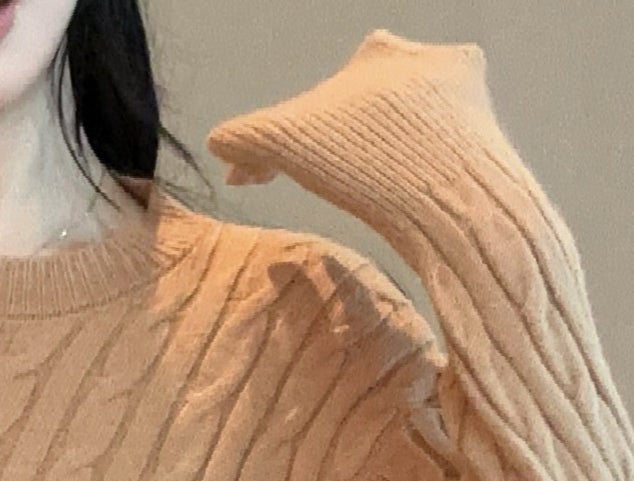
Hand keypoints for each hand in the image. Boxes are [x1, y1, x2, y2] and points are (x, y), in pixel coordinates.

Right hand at [207, 30, 498, 198]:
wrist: (453, 199)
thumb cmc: (367, 162)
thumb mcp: (284, 143)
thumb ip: (245, 137)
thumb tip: (220, 140)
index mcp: (375, 53)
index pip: (315, 103)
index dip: (285, 141)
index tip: (269, 177)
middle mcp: (425, 59)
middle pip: (360, 112)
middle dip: (334, 146)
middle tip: (322, 186)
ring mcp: (463, 95)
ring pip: (401, 131)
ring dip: (376, 159)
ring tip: (366, 196)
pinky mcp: (488, 134)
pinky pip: (438, 152)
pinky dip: (417, 173)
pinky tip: (405, 198)